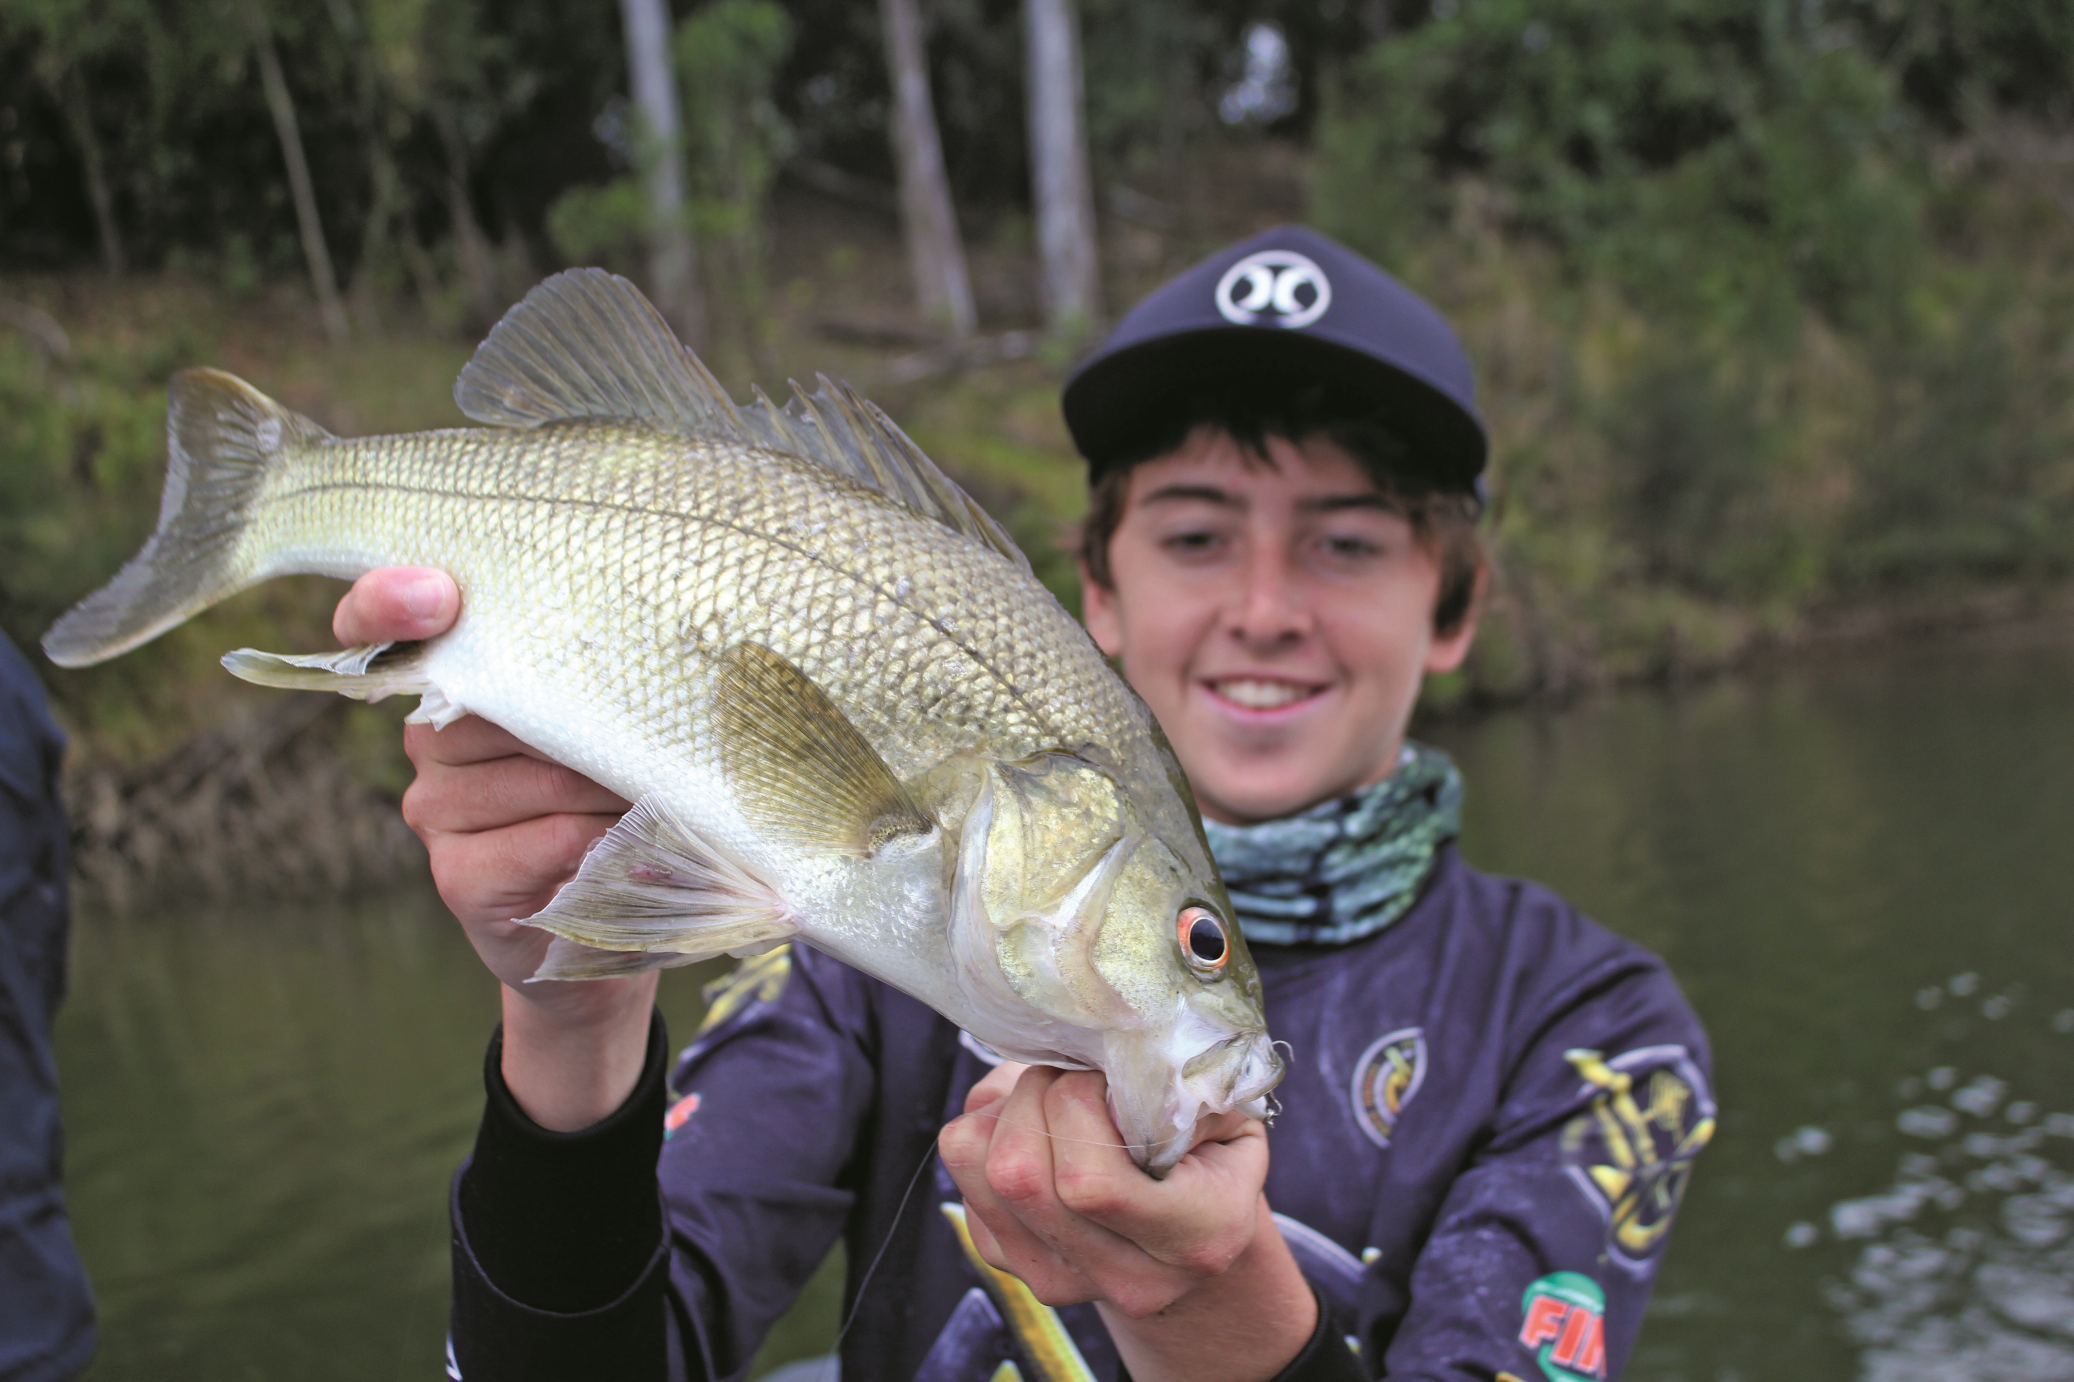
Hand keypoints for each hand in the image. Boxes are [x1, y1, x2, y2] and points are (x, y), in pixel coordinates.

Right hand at [336, 568, 651, 1129]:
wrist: (604, 932)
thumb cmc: (613, 809)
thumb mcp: (608, 733)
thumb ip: (593, 688)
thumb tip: (639, 658)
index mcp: (454, 684)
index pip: (383, 623)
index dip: (389, 601)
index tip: (434, 595)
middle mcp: (429, 742)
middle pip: (503, 703)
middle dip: (591, 723)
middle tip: (651, 743)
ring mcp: (435, 811)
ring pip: (538, 774)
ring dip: (614, 789)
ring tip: (657, 801)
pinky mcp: (459, 877)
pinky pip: (549, 838)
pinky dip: (608, 842)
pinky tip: (634, 848)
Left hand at [938, 1063, 1315, 1381]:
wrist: (1196, 1231)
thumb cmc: (1215, 1153)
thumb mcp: (1228, 1112)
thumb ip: (1181, 1089)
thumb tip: (1099, 1056)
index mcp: (1195, 1239)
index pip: (1088, 1183)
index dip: (1079, 1104)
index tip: (1107, 1074)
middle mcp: (1124, 1278)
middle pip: (1019, 1175)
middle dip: (1037, 1094)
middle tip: (1074, 1072)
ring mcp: (1059, 1280)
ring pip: (981, 1169)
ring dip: (1007, 1109)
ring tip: (1054, 1097)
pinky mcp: (1010, 1263)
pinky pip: (964, 1171)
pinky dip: (989, 1129)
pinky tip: (1039, 1129)